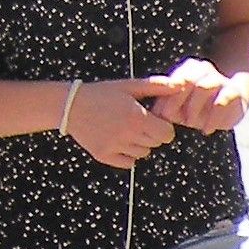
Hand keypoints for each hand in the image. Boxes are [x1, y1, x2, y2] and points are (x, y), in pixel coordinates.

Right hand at [63, 80, 177, 167]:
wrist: (68, 105)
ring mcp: (115, 147)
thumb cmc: (100, 93)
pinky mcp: (104, 155)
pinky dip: (126, 155)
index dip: (162, 126)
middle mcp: (128, 134)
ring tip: (122, 129)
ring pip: (143, 153)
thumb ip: (156, 86)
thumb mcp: (127, 86)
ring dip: (138, 143)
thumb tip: (180, 85)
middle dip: (150, 133)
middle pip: (156, 143)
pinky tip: (115, 140)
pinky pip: (129, 163)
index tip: (151, 119)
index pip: (168, 134)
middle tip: (134, 122)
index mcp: (137, 117)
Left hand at [143, 59, 248, 133]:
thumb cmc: (197, 106)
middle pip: (186, 80)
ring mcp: (220, 79)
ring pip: (204, 87)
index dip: (167, 97)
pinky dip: (213, 117)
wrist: (230, 103)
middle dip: (178, 101)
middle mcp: (203, 70)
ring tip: (191, 124)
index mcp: (187, 70)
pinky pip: (224, 100)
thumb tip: (154, 113)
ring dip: (194, 107)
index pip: (173, 79)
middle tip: (176, 119)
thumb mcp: (181, 105)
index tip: (163, 114)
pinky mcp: (236, 93)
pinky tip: (207, 129)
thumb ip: (167, 104)